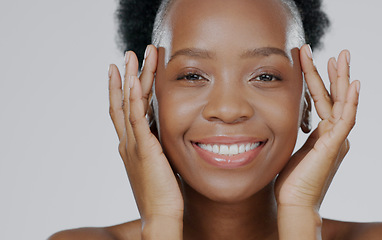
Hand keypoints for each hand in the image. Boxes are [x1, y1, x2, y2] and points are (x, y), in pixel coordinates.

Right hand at [108, 45, 183, 220]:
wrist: (160, 215)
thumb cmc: (162, 194)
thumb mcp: (158, 164)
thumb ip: (158, 146)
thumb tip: (164, 135)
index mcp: (131, 145)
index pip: (125, 111)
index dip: (123, 90)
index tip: (125, 72)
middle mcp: (127, 141)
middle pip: (122, 102)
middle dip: (124, 77)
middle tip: (127, 55)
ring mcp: (133, 144)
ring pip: (127, 105)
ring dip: (128, 79)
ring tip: (130, 57)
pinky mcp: (144, 149)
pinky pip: (137, 119)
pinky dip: (134, 99)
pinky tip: (134, 81)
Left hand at [275, 45, 359, 209]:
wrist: (294, 202)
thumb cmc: (291, 180)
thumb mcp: (292, 148)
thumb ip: (295, 133)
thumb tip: (286, 121)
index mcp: (323, 133)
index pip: (322, 100)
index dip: (318, 80)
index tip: (313, 61)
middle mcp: (333, 134)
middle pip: (336, 97)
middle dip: (336, 73)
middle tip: (339, 52)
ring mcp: (336, 139)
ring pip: (343, 103)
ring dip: (343, 79)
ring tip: (343, 56)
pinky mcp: (334, 146)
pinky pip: (346, 120)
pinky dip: (351, 102)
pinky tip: (353, 85)